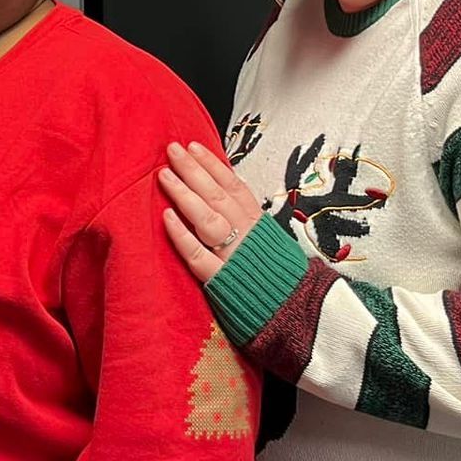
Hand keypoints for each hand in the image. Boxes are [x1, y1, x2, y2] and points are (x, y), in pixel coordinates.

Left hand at [157, 141, 263, 283]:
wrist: (295, 314)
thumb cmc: (276, 277)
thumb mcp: (267, 242)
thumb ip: (246, 221)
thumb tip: (220, 194)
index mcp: (259, 224)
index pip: (234, 186)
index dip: (213, 165)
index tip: (193, 146)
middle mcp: (248, 236)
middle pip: (218, 197)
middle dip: (194, 171)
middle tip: (172, 150)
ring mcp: (234, 258)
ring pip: (209, 220)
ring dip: (185, 195)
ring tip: (164, 176)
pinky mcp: (222, 282)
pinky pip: (199, 256)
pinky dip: (183, 236)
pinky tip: (167, 217)